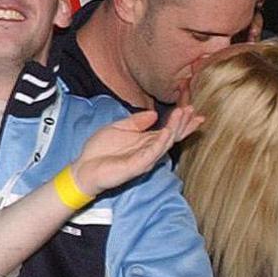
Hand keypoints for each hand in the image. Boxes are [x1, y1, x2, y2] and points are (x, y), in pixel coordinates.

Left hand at [69, 104, 201, 197]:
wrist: (85, 167)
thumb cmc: (100, 150)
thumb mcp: (118, 128)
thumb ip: (136, 122)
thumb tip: (154, 114)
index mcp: (145, 141)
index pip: (168, 130)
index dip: (181, 121)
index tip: (192, 109)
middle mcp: (149, 150)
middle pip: (171, 136)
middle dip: (183, 123)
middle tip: (193, 110)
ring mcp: (144, 158)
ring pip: (165, 143)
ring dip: (175, 128)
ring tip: (182, 114)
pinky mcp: (136, 165)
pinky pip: (151, 153)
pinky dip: (160, 142)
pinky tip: (167, 131)